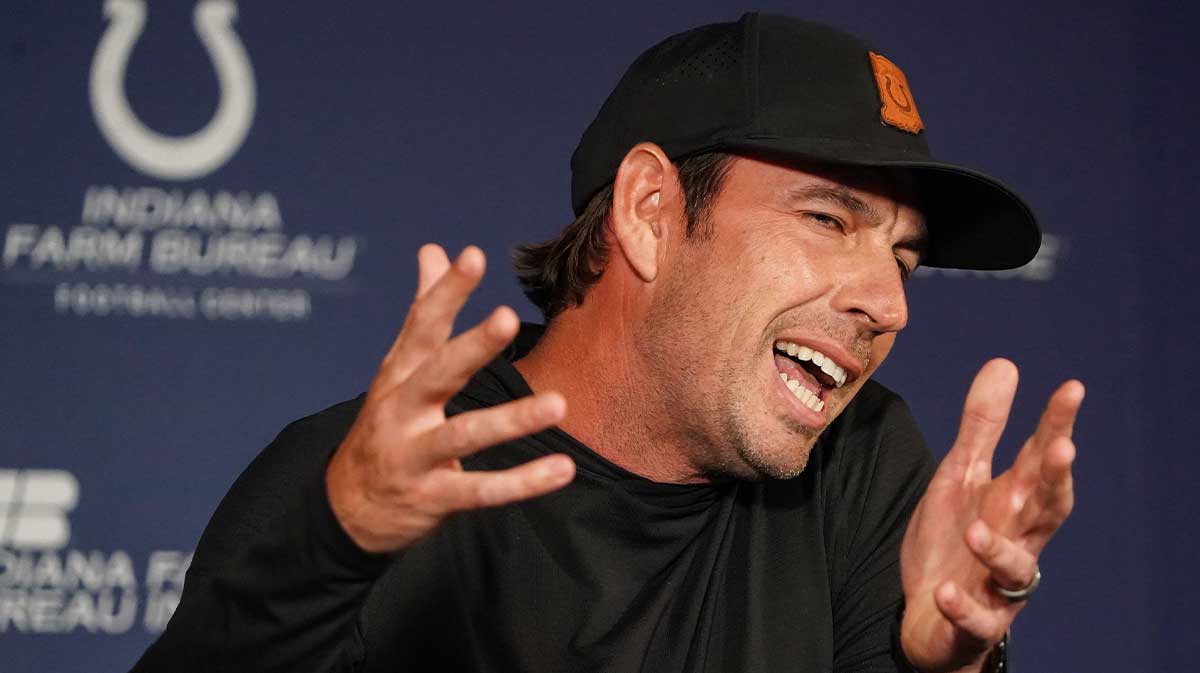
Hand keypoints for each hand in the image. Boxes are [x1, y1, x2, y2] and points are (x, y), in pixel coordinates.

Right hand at [325, 244, 575, 552]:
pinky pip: (481, 491)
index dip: (446, 291)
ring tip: (558, 404)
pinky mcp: (433, 497)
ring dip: (511, 420)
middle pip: (438, 373)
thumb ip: (423, 311)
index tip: (473, 256)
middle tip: (507, 317)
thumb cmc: (387, 424)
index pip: (422, 325)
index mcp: (400, 373)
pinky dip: (523, 483)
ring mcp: (414, 455)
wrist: (349, 507)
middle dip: (471, 346)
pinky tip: (561, 470)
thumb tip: (433, 249)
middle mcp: (403, 410)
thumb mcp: (399, 368)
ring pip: (464, 435)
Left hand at [899, 359, 1082, 671]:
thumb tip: (1005, 363)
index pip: (1041, 460)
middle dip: (1055, 482)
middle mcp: (1017, 539)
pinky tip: (946, 592)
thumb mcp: (960, 475)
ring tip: (975, 531)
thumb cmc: (955, 540)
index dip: (1057, 426)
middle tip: (1061, 450)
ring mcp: (999, 584)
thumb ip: (983, 426)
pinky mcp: (974, 621)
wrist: (932, 615)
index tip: (1071, 388)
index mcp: (1015, 502)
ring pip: (1016, 568)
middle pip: (1046, 510)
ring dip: (998, 549)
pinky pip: (974, 617)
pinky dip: (963, 606)